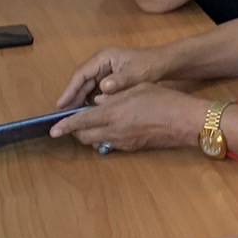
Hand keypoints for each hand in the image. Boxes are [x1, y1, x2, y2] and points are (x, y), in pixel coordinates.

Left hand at [48, 82, 205, 151]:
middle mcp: (114, 130)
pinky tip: (115, 128)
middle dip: (76, 132)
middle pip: (85, 136)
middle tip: (76, 122)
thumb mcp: (138, 89)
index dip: (65, 126)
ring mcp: (123, 142)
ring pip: (97, 142)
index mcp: (114, 113)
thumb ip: (115, 96)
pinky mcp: (132, 148)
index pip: (81, 121)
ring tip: (94, 125)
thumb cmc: (164, 100)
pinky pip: (111, 144)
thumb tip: (99, 101)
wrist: (185, 122)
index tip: (53, 130)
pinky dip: (106, 138)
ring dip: (90, 136)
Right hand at [56, 45, 169, 107]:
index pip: (81, 74)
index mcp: (103, 58)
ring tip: (72, 118)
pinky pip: (95, 91)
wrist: (164, 63)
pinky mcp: (110, 79)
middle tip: (63, 116)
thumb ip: (120, 81)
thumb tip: (103, 87)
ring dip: (81, 101)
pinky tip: (88, 114)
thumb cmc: (150, 65)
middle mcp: (101, 63)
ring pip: (87, 88)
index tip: (61, 104)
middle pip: (82, 82)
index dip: (70, 90)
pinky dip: (91, 102)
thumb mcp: (135, 74)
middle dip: (73, 98)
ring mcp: (105, 71)